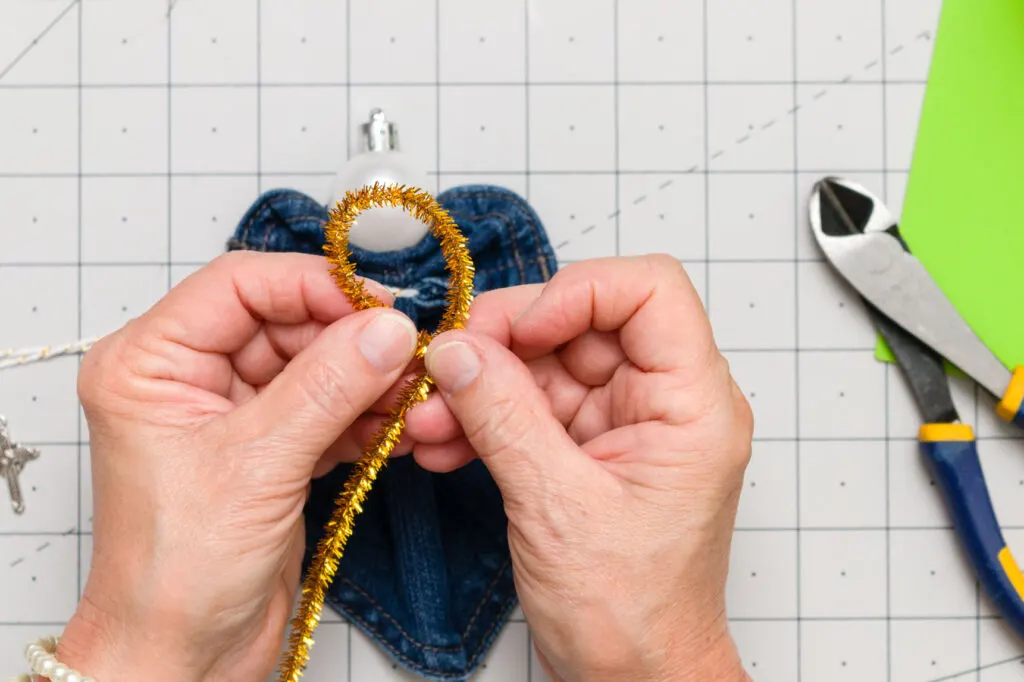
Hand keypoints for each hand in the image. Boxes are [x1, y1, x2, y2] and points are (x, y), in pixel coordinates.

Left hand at [60, 251, 419, 680]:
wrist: (186, 656)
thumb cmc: (176, 574)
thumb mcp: (256, 467)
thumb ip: (328, 388)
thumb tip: (388, 328)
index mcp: (151, 363)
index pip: (240, 286)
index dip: (313, 286)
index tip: (379, 304)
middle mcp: (189, 377)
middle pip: (285, 322)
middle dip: (350, 338)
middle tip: (410, 353)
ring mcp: (233, 412)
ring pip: (314, 364)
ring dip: (367, 378)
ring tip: (411, 394)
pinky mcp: (270, 447)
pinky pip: (327, 406)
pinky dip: (365, 415)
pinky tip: (396, 427)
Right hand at [405, 256, 752, 681]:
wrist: (635, 677)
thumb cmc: (633, 614)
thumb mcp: (558, 509)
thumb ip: (504, 419)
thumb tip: (457, 351)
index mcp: (693, 405)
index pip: (648, 290)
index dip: (577, 292)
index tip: (517, 330)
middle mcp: (663, 402)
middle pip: (582, 321)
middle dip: (504, 341)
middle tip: (444, 366)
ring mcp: (622, 423)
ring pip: (545, 364)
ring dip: (480, 385)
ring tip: (427, 418)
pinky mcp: (585, 447)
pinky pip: (528, 406)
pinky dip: (483, 416)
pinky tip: (442, 440)